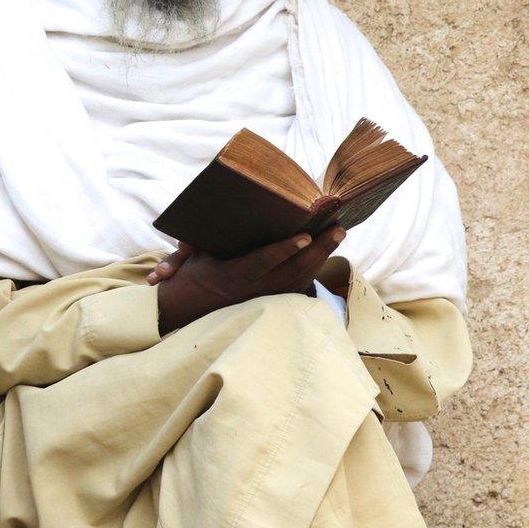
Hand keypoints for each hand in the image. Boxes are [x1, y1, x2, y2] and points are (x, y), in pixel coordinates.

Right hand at [155, 227, 345, 335]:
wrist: (190, 307)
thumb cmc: (193, 274)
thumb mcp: (196, 255)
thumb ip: (207, 240)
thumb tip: (209, 220)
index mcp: (232, 275)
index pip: (262, 261)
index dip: (285, 249)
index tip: (305, 235)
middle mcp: (252, 289)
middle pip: (293, 271)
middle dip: (318, 249)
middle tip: (338, 228)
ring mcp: (263, 297)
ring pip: (300, 279)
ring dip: (321, 256)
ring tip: (337, 234)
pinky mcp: (270, 299)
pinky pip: (298, 285)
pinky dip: (314, 266)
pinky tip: (325, 251)